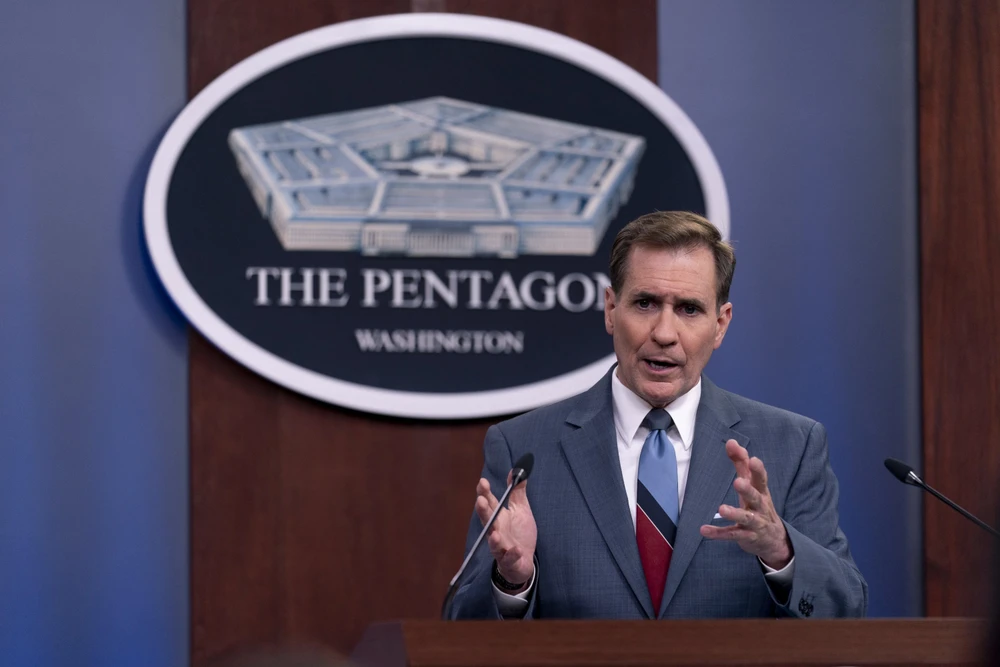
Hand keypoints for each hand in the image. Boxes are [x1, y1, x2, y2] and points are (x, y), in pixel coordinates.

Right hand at [475, 471, 536, 587]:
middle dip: (483, 512)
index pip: (489, 503)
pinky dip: (511, 554)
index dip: (484, 493)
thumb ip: (517, 492)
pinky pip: (509, 558)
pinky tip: (516, 550)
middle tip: (481, 501)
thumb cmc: (519, 532)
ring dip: (493, 538)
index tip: (482, 482)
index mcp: (498, 517)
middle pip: (487, 521)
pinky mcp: (509, 560)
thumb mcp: (521, 509)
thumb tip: (516, 471)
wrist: (523, 560)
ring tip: (495, 533)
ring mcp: (501, 547)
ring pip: (494, 542)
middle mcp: (496, 531)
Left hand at [700, 439, 791, 568]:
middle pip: (756, 497)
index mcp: (762, 492)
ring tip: (721, 509)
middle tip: (738, 482)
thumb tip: (731, 442)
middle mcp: (760, 507)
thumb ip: (742, 464)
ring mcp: (754, 524)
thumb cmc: (760, 505)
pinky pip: (731, 535)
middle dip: (748, 490)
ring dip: (734, 513)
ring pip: (746, 518)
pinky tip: (704, 530)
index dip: (757, 470)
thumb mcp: (753, 485)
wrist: (774, 540)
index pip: (761, 479)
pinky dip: (718, 533)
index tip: (753, 459)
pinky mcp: (745, 537)